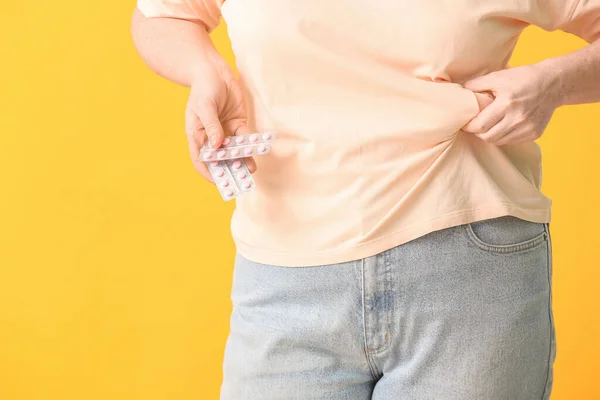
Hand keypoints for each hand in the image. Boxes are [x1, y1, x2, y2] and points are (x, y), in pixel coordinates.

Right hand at [185, 56, 256, 181]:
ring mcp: (225, 131)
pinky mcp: (238, 124)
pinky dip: (250, 145)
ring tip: (251, 169)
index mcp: (197, 135)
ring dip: (242, 160)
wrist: (214, 71)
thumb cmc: (203, 88)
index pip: (201, 159)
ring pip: (234, 151)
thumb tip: (216, 145)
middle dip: (230, 169)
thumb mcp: (204, 106)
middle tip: (240, 179)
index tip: (219, 182)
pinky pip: (244, 138)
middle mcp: (211, 137)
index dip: (209, 172)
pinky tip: (256, 150)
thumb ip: (211, 126)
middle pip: (220, 158)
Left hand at [462, 64, 559, 145]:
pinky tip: (502, 126)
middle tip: (474, 125)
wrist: (553, 83)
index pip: (480, 125)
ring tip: (487, 125)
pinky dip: (503, 136)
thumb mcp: (498, 76)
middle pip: (488, 137)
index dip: (469, 127)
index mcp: (507, 103)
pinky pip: (511, 141)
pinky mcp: (534, 134)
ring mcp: (527, 128)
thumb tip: (459, 92)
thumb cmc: (523, 78)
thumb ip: (477, 84)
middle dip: (477, 132)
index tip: (464, 123)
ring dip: (489, 135)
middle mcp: (518, 119)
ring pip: (498, 141)